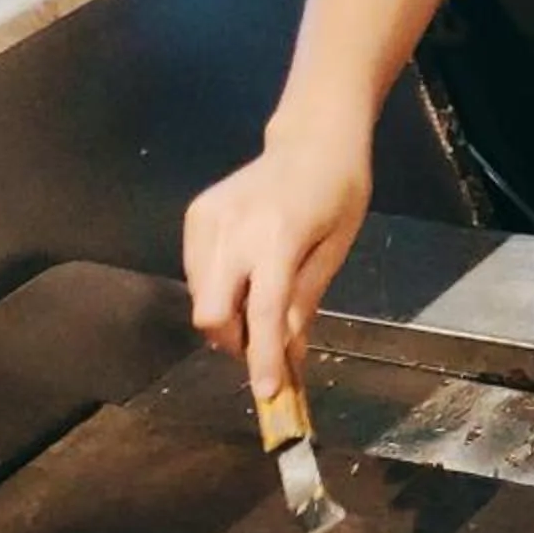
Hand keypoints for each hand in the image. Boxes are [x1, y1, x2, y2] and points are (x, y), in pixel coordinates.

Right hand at [183, 140, 372, 396]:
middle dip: (234, 341)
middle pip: (211, 312)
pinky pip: (195, 272)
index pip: (263, 311)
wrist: (311, 141)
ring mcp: (207, 220)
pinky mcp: (195, 215)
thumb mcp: (335, 249)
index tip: (267, 391)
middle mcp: (234, 229)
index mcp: (278, 238)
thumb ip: (306, 300)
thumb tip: (290, 352)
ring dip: (225, 316)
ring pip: (198, 297)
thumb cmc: (338, 194)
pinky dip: (216, 289)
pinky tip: (243, 275)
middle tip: (263, 346)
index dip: (263, 356)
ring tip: (258, 305)